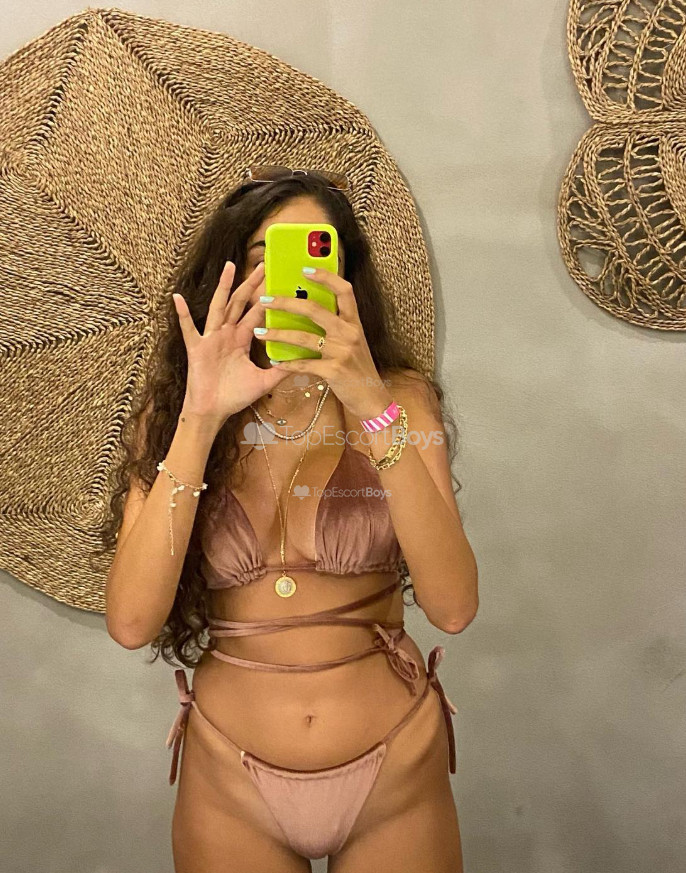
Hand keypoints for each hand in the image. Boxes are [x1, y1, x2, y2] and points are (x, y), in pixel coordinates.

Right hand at [173, 261, 288, 425]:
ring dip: (224, 286)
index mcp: (242, 339)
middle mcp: (227, 334)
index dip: (267, 297)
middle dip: (251, 283)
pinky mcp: (197, 348)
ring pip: (220, 307)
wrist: (213, 411)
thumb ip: (281, 371)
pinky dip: (183, 314)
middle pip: (241, 302)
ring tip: (230, 266)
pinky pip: (189, 329)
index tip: (277, 280)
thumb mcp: (263, 382)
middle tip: (263, 264)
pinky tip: (178, 298)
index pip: (257, 313)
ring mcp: (211, 338)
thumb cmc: (234, 396)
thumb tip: (304, 364)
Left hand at [257, 266, 393, 420]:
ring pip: (303, 337)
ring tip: (259, 332)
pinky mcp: (334, 371)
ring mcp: (342, 352)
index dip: (325, 277)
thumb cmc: (358, 369)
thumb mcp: (352, 342)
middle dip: (286, 303)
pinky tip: (275, 362)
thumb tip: (308, 310)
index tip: (305, 269)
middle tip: (265, 300)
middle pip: (314, 309)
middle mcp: (349, 333)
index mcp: (354, 322)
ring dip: (277, 334)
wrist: (372, 398)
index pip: (344, 291)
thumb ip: (337, 326)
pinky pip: (304, 364)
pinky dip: (287, 364)